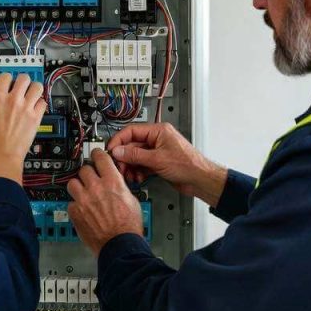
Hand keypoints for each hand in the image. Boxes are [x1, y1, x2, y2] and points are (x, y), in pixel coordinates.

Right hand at [0, 73, 45, 183]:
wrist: (1, 156)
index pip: (6, 76)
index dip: (8, 79)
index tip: (10, 83)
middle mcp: (13, 100)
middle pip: (24, 78)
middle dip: (23, 82)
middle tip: (23, 88)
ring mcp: (26, 108)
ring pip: (37, 86)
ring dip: (35, 90)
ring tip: (32, 95)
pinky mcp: (36, 117)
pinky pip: (43, 103)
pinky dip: (40, 104)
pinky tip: (35, 109)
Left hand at [67, 149, 144, 255]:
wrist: (119, 245)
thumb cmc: (128, 226)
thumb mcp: (131, 199)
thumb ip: (119, 187)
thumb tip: (115, 183)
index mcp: (112, 182)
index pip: (100, 157)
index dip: (97, 154)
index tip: (96, 155)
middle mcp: (96, 188)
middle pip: (84, 169)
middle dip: (88, 174)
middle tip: (91, 179)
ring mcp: (83, 200)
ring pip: (72, 183)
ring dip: (78, 187)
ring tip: (83, 193)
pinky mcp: (75, 212)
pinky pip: (70, 202)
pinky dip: (75, 205)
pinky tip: (82, 210)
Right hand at [107, 123, 227, 205]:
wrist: (200, 180)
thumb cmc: (188, 165)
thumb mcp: (157, 159)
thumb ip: (135, 155)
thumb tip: (118, 151)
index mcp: (158, 131)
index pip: (132, 130)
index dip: (119, 140)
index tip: (110, 150)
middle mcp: (157, 139)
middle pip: (132, 145)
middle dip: (124, 157)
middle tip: (118, 166)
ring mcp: (157, 151)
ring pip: (136, 156)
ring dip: (130, 166)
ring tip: (129, 175)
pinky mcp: (158, 163)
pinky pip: (142, 165)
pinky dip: (138, 171)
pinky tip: (137, 178)